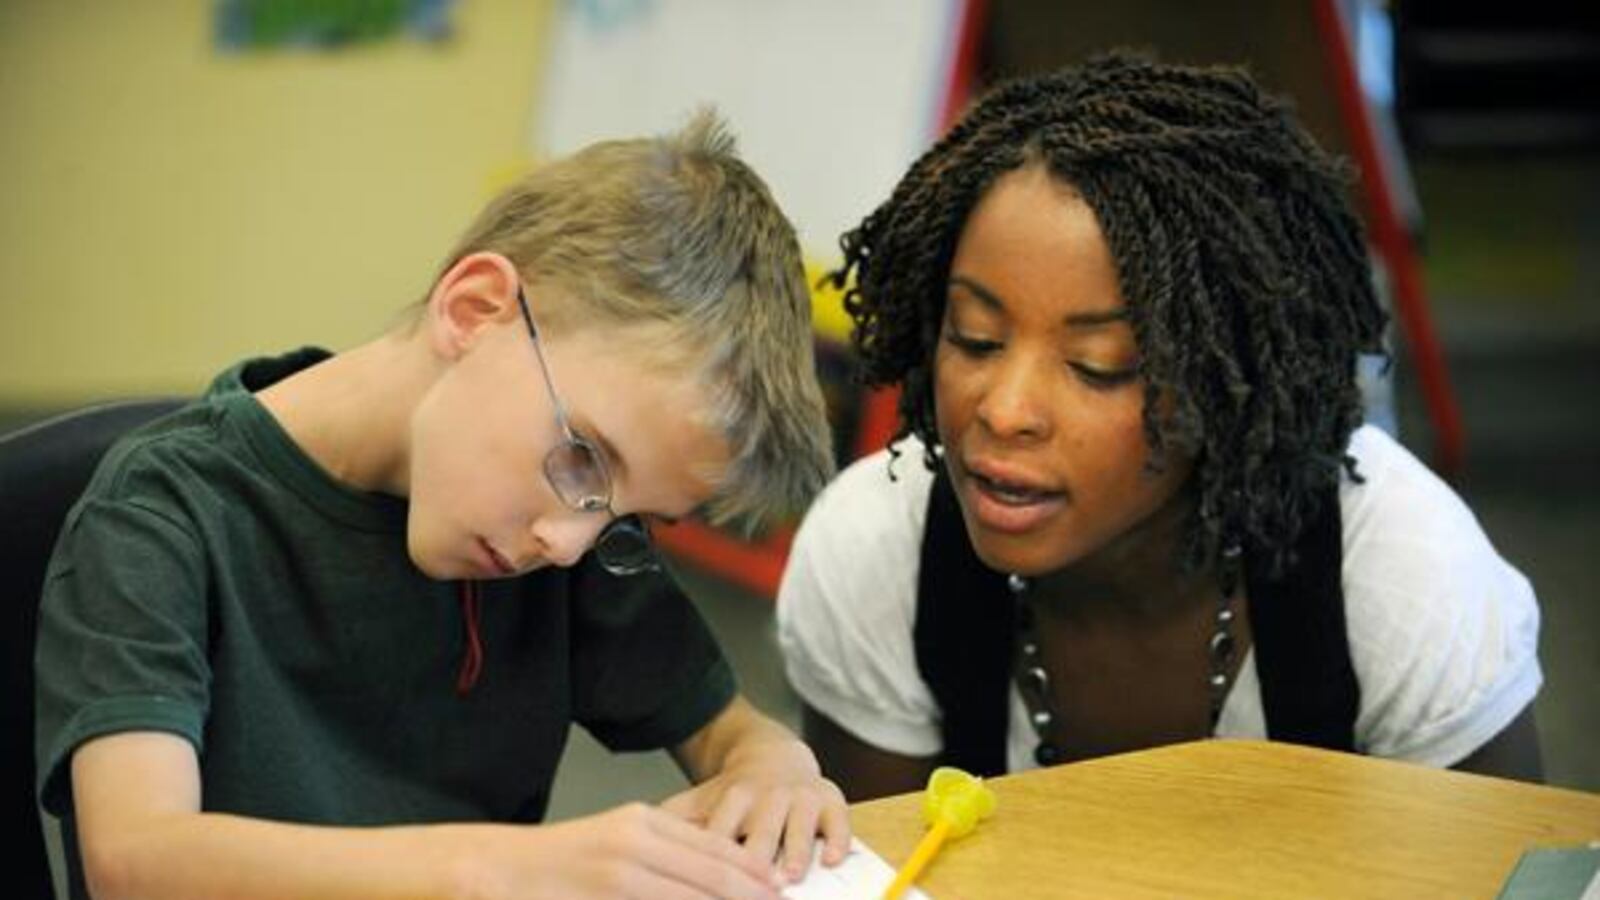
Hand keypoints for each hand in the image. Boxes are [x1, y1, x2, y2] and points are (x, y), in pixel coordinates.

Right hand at [472, 802, 782, 899]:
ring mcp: (621, 870)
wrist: (501, 867)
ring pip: (691, 896)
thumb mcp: (618, 843)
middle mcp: (637, 840)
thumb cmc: (562, 862)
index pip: (711, 846)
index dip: (748, 869)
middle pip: (710, 874)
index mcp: (643, 821)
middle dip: (749, 893)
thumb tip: (707, 873)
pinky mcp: (608, 893)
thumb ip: (660, 855)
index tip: (775, 884)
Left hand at [661, 735, 849, 883]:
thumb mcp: (702, 802)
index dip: (713, 860)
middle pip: (761, 832)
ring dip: (796, 852)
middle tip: (754, 888)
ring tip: (792, 877)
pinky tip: (834, 860)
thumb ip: (676, 824)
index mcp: (733, 798)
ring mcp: (802, 798)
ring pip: (800, 826)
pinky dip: (838, 840)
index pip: (721, 834)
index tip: (700, 881)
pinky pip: (839, 820)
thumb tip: (631, 846)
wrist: (774, 755)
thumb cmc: (734, 795)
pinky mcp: (831, 800)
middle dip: (757, 859)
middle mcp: (768, 797)